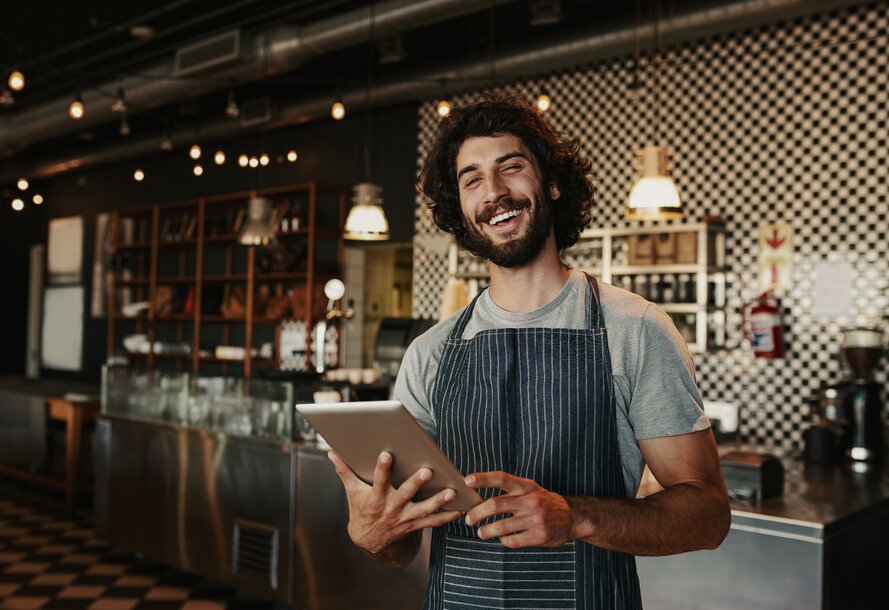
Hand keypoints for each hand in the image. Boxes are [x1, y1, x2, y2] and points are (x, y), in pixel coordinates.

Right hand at [328, 450, 461, 554]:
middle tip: (427, 471)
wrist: (368, 540)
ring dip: (438, 501)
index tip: (386, 455)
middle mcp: (391, 508)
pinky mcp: (414, 525)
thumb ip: (344, 470)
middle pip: (405, 494)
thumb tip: (331, 452)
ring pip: (423, 510)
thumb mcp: (352, 491)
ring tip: (451, 491)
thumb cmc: (361, 509)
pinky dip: (447, 516)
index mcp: (376, 498)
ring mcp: (404, 518)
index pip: (378, 481)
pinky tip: (460, 508)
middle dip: (416, 483)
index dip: (382, 468)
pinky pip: (433, 522)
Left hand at [464, 471, 575, 547]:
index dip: (483, 479)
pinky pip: (512, 541)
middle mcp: (530, 501)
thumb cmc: (543, 502)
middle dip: (477, 513)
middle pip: (496, 505)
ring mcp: (535, 519)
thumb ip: (509, 490)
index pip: (502, 478)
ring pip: (501, 526)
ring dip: (486, 531)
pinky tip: (502, 538)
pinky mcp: (538, 536)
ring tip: (481, 532)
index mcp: (526, 486)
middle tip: (469, 519)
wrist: (572, 517)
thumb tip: (478, 496)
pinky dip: (503, 540)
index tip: (467, 481)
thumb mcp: (530, 489)